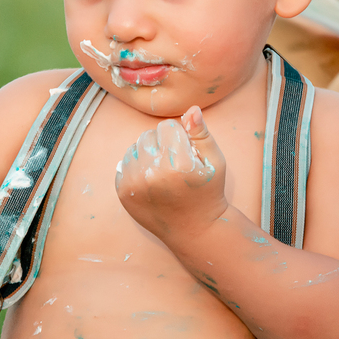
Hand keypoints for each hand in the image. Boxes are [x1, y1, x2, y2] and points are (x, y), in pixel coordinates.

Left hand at [115, 106, 227, 236]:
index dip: (179, 136)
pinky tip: (150, 180)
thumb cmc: (208, 192)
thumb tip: (191, 109)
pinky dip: (135, 168)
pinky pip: (123, 163)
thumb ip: (201, 133)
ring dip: (147, 154)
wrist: (195, 229)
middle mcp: (152, 174)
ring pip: (135, 147)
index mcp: (178, 164)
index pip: (167, 127)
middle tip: (175, 164)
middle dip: (162, 144)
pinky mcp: (123, 192)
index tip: (186, 153)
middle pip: (148, 135)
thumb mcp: (215, 162)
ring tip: (162, 172)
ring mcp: (134, 184)